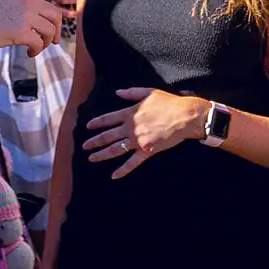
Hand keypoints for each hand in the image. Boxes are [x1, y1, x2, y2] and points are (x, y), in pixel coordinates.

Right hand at [0, 0, 85, 53]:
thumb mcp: (3, 1)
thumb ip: (24, 6)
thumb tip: (42, 26)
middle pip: (55, 15)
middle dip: (56, 31)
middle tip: (52, 42)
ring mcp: (24, 14)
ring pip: (49, 31)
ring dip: (45, 43)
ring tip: (36, 48)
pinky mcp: (20, 31)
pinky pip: (38, 43)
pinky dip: (36, 51)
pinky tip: (29, 52)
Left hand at [81, 89, 202, 178]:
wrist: (184, 117)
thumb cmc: (168, 103)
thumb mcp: (148, 93)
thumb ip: (131, 93)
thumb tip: (117, 92)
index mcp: (130, 113)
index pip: (108, 119)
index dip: (97, 123)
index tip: (87, 127)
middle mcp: (130, 127)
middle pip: (107, 136)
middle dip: (94, 141)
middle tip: (84, 146)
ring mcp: (137, 140)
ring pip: (115, 149)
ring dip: (101, 154)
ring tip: (91, 158)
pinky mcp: (147, 151)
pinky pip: (132, 162)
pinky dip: (123, 170)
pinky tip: (114, 175)